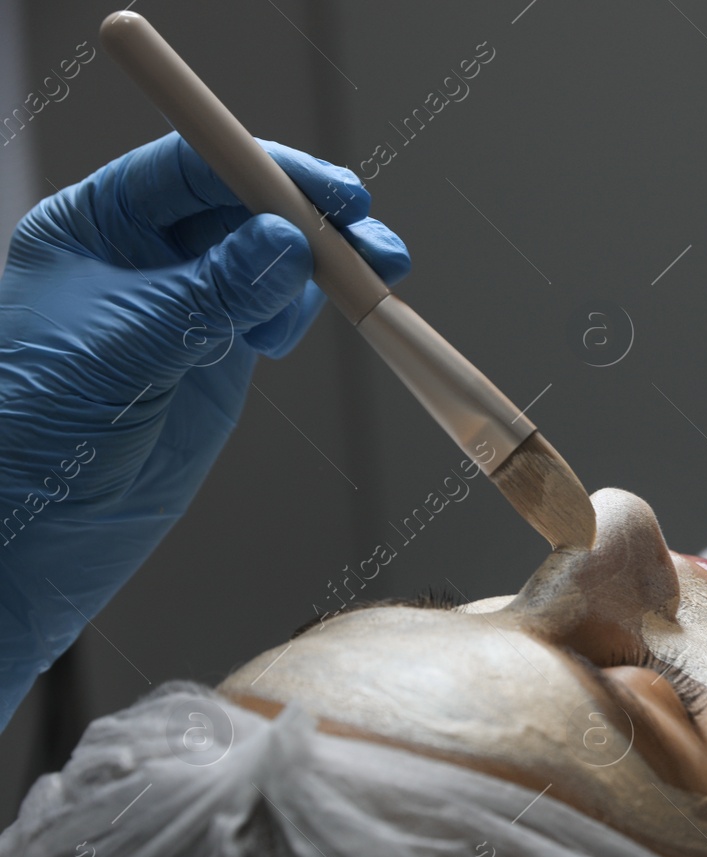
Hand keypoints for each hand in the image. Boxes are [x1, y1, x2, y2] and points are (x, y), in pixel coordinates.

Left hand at [0, 131, 409, 717]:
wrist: (32, 533)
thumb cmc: (33, 429)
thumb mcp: (123, 348)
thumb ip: (209, 293)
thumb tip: (287, 243)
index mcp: (94, 225)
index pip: (191, 170)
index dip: (264, 170)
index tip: (331, 193)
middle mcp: (143, 255)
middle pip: (243, 206)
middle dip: (311, 217)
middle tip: (369, 239)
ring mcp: (187, 304)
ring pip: (271, 258)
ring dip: (323, 265)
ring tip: (368, 282)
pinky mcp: (219, 355)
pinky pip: (277, 310)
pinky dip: (307, 308)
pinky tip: (303, 325)